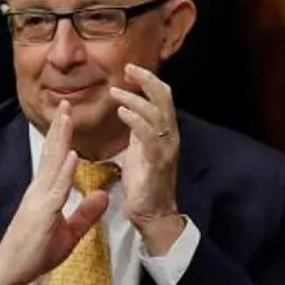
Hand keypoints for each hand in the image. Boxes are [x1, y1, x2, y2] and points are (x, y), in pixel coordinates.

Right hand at [0, 101, 110, 284]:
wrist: (11, 269)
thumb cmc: (35, 252)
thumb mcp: (69, 233)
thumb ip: (85, 214)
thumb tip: (103, 196)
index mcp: (45, 193)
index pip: (56, 160)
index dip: (63, 138)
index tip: (69, 117)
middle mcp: (40, 190)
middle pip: (52, 154)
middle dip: (60, 129)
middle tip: (66, 104)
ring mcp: (39, 200)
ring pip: (52, 164)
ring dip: (61, 140)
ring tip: (67, 118)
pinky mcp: (42, 212)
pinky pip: (56, 188)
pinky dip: (65, 171)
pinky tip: (73, 156)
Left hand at [110, 63, 185, 255]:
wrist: (153, 216)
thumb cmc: (145, 185)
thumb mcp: (141, 150)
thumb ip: (139, 130)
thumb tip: (129, 110)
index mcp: (165, 133)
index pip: (163, 97)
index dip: (149, 81)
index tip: (130, 69)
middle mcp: (169, 137)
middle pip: (164, 98)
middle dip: (147, 80)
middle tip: (128, 68)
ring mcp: (165, 149)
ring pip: (156, 113)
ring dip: (135, 98)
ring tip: (115, 91)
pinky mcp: (156, 163)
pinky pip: (148, 135)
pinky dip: (135, 120)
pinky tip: (121, 111)